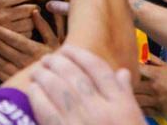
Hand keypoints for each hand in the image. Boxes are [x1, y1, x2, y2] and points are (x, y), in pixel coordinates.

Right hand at [0, 0, 41, 42]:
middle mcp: (1, 15)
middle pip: (29, 9)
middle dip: (35, 7)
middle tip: (35, 6)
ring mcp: (6, 30)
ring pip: (30, 22)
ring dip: (33, 19)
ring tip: (28, 17)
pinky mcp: (9, 41)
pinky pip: (28, 34)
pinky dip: (29, 30)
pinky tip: (23, 28)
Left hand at [0, 10, 60, 80]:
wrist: (60, 78)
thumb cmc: (57, 56)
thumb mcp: (55, 40)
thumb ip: (45, 26)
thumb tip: (35, 11)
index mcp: (35, 50)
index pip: (14, 39)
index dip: (0, 32)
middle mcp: (26, 62)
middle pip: (3, 49)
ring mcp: (20, 73)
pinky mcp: (16, 81)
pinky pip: (0, 73)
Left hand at [29, 45, 146, 124]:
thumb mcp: (134, 121)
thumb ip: (125, 96)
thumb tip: (121, 72)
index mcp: (121, 105)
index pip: (99, 70)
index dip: (81, 56)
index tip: (69, 49)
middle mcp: (101, 110)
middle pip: (75, 75)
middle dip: (58, 62)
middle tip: (48, 59)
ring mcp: (80, 121)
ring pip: (57, 87)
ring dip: (45, 75)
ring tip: (39, 70)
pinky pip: (45, 108)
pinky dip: (37, 95)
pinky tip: (33, 89)